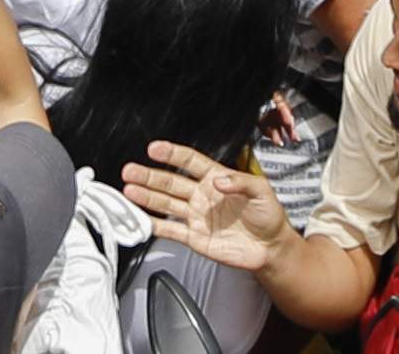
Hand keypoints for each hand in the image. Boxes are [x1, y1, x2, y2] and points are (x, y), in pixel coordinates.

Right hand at [131, 144, 292, 276]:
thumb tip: (218, 181)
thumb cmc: (268, 216)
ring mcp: (196, 216)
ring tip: (128, 190)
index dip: (172, 154)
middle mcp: (202, 195)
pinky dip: (154, 226)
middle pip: (171, 182)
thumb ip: (240, 182)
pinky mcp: (194, 238)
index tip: (154, 148)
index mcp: (216, 178)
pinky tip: (140, 219)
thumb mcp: (261, 191)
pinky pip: (170, 230)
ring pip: (166, 204)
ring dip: (146, 197)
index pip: (190, 162)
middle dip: (149, 176)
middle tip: (131, 170)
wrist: (270, 248)